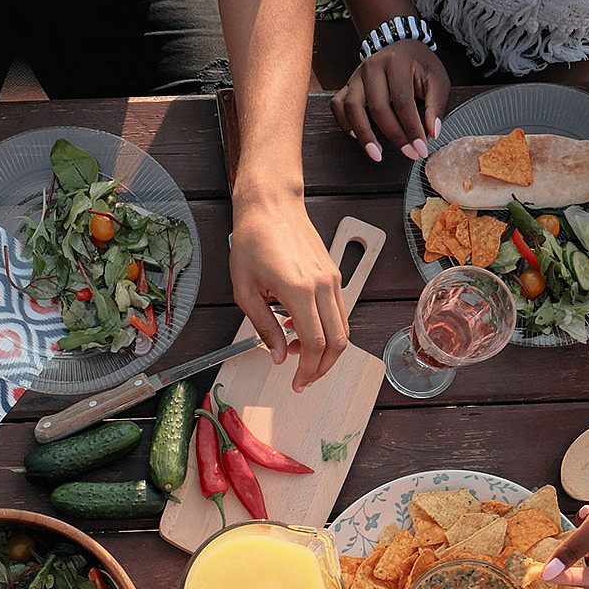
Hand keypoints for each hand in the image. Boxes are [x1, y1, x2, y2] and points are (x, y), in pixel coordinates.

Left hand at [229, 189, 346, 388]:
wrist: (271, 205)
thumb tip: (278, 356)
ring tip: (298, 353)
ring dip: (325, 349)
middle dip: (322, 367)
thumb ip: (264, 327)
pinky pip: (338, 311)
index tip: (297, 383)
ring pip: (343, 328)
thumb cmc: (253, 240)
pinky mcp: (334, 274)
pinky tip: (302, 329)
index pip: (315, 343)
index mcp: (299, 290)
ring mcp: (333, 279)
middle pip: (338, 341)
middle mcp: (323, 285)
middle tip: (304, 379)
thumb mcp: (245, 290)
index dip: (308, 370)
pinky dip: (327, 329)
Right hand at [330, 40, 446, 163]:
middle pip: (378, 108)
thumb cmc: (419, 64)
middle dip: (394, 136)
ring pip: (352, 108)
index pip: (403, 101)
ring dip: (364, 135)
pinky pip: (338, 105)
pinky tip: (356, 135)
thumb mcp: (437, 80)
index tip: (420, 148)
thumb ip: (436, 106)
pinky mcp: (348, 85)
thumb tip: (432, 133)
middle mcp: (372, 66)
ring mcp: (356, 75)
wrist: (401, 45)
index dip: (412, 129)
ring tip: (376, 153)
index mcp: (397, 62)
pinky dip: (344, 122)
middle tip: (409, 153)